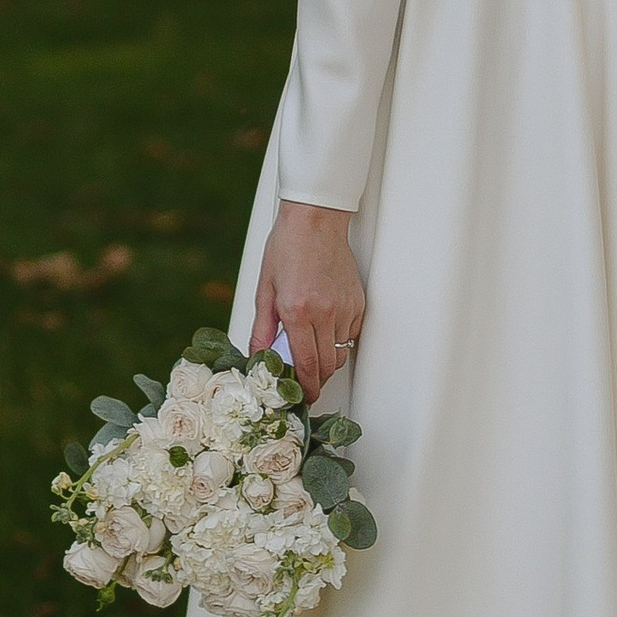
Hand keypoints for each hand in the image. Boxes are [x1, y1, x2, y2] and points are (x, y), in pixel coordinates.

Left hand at [251, 198, 365, 406]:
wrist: (314, 219)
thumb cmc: (286, 248)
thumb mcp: (265, 289)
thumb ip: (262, 329)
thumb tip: (258, 356)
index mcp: (298, 311)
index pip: (307, 365)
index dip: (306, 388)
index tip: (303, 397)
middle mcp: (325, 313)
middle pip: (327, 366)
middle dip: (317, 380)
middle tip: (305, 380)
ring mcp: (345, 307)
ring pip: (341, 352)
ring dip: (327, 359)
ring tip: (311, 347)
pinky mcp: (358, 302)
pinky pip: (351, 334)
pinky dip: (339, 339)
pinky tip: (325, 326)